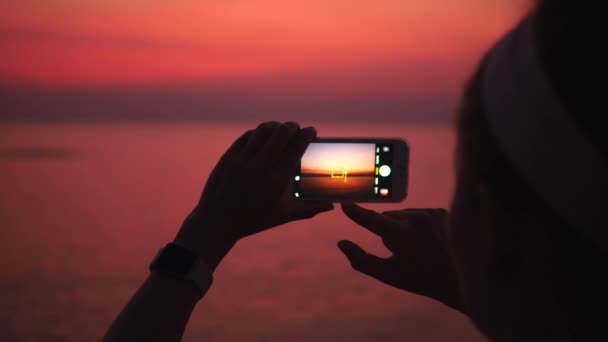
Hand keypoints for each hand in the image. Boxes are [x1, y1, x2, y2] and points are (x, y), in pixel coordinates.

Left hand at [175, 122, 333, 268]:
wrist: (217, 221)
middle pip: (282, 132)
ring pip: (263, 129)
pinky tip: (263, 136)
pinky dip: (259, 133)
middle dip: (293, 126)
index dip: (307, 134)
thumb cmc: (253, 220)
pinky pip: (247, 136)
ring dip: (276, 126)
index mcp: (277, 179)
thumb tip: (331, 207)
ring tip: (281, 130)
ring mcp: (242, 159)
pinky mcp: (229, 156)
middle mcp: (260, 165)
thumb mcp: (283, 216)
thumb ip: (309, 209)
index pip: (297, 147)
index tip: (312, 131)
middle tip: (297, 129)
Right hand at [338, 203, 463, 311]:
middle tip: (403, 251)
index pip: (374, 220)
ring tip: (418, 247)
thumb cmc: (419, 278)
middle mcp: (417, 220)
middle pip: (386, 218)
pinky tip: (428, 240)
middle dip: (388, 231)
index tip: (345, 204)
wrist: (459, 279)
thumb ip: (361, 261)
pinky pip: (417, 213)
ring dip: (402, 226)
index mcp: (403, 237)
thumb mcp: (388, 274)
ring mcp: (431, 214)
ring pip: (401, 215)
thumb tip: (341, 244)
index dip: (357, 213)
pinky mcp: (440, 211)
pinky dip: (417, 224)